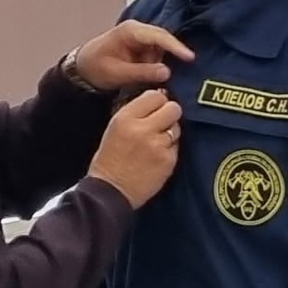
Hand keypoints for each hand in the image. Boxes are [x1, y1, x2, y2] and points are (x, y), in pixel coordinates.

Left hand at [74, 21, 194, 91]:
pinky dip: (159, 65)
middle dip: (173, 56)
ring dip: (164, 62)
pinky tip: (159, 76)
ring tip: (166, 78)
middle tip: (186, 71)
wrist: (83, 68)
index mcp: (129, 31)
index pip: (158, 36)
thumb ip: (142, 72)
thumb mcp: (118, 73)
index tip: (189, 57)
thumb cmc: (96, 67)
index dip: (175, 46)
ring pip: (162, 49)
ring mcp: (141, 38)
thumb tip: (167, 72)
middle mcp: (137, 30)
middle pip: (163, 40)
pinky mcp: (142, 47)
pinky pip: (157, 54)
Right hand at [89, 89, 181, 208]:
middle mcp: (142, 129)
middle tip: (162, 123)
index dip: (158, 101)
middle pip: (173, 108)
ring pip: (177, 127)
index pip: (155, 96)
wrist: (111, 191)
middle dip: (169, 114)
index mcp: (125, 118)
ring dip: (170, 132)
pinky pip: (177, 146)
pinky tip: (157, 157)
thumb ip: (135, 112)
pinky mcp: (168, 161)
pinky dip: (170, 150)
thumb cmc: (110, 160)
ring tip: (156, 144)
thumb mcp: (115, 128)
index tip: (156, 108)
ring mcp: (158, 145)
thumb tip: (161, 97)